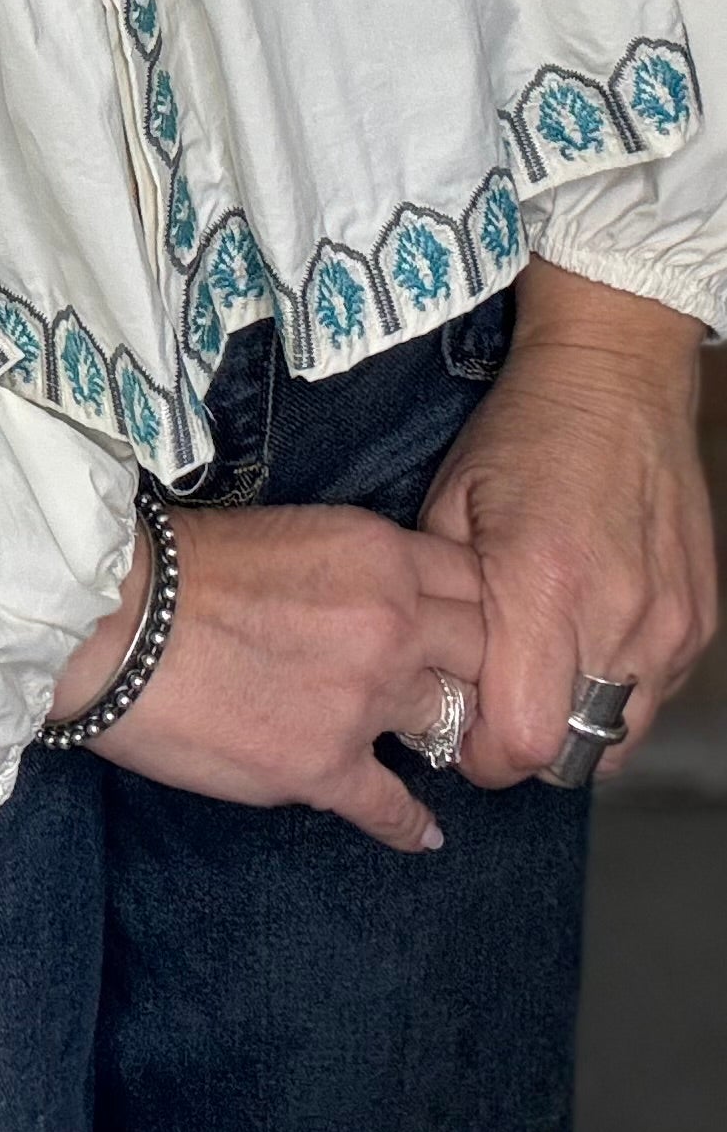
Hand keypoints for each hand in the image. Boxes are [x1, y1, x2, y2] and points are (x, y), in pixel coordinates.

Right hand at [52, 501, 485, 852]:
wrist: (112, 620)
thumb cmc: (179, 566)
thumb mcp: (291, 532)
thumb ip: (355, 569)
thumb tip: (379, 601)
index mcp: (379, 555)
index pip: (476, 583)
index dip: (478, 609)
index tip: (468, 630)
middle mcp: (390, 624)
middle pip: (485, 654)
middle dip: (479, 670)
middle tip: (466, 688)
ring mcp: (363, 700)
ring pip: (451, 727)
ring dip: (442, 737)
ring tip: (436, 749)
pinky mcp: (324, 768)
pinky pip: (394, 808)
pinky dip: (410, 825)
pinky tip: (422, 833)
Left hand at [419, 258, 716, 787]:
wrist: (615, 378)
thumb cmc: (522, 433)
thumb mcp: (449, 504)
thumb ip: (442, 603)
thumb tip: (433, 678)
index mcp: (543, 585)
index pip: (523, 740)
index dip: (484, 753)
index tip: (460, 727)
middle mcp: (618, 615)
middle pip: (571, 752)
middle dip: (524, 743)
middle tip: (495, 698)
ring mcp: (669, 622)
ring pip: (618, 734)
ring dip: (573, 720)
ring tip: (541, 667)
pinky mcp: (698, 619)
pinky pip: (653, 695)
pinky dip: (615, 688)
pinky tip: (586, 638)